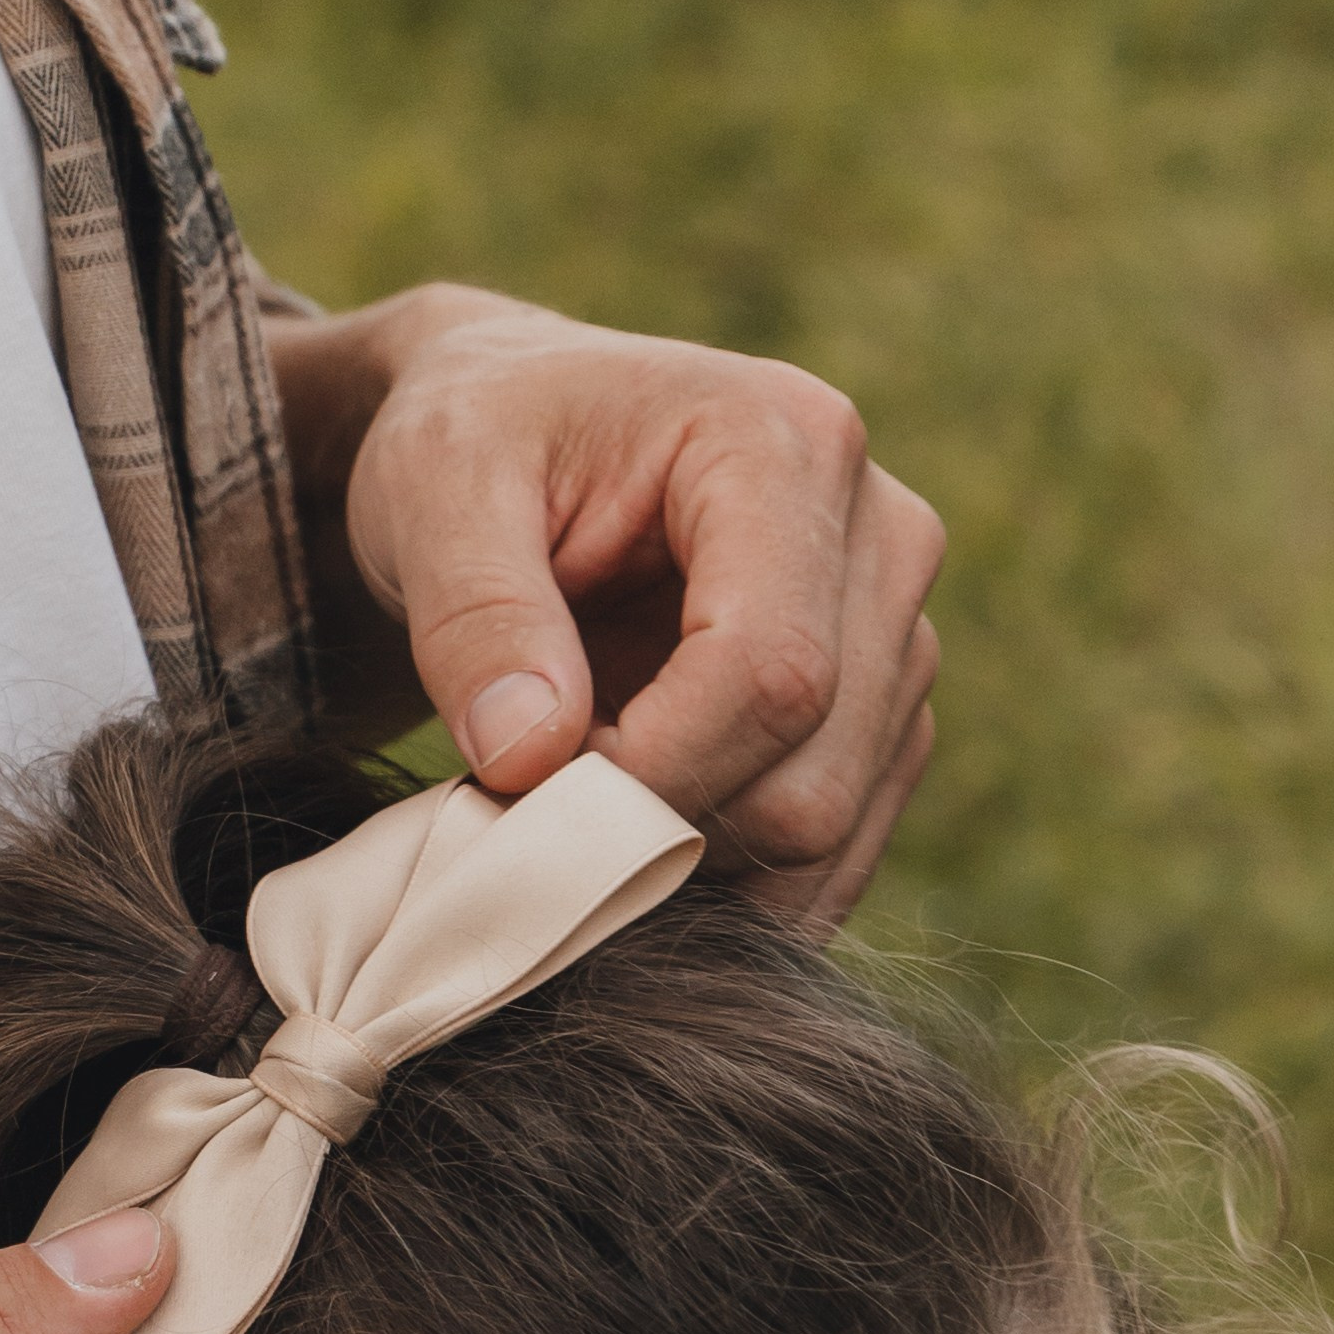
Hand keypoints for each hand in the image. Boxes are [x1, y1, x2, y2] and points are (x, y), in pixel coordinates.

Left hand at [266, 284, 944, 926]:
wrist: (522, 449)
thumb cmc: (482, 446)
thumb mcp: (435, 485)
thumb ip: (475, 615)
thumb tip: (532, 757)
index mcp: (791, 446)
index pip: (769, 675)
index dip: (646, 774)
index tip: (523, 788)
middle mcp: (884, 540)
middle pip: (810, 782)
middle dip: (656, 832)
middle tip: (529, 797)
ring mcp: (899, 640)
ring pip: (823, 839)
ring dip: (683, 868)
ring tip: (575, 797)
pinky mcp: (883, 721)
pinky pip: (827, 863)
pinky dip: (719, 887)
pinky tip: (628, 837)